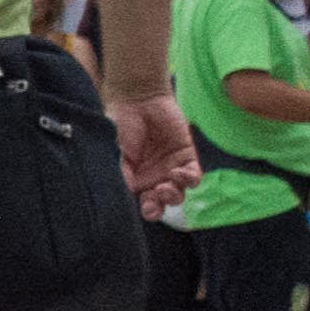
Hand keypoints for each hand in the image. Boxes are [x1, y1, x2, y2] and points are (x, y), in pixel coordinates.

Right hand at [111, 87, 193, 209]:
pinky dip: (188, 179)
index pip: (144, 203)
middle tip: (155, 195)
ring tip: (165, 185)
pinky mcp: (187, 156)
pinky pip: (193, 176)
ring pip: (179, 193)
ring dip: (173, 195)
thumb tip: (128, 194)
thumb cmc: (120, 125)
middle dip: (160, 206)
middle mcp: (154, 178)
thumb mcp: (115, 152)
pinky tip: (177, 172)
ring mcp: (171, 168)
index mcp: (136, 180)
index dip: (147, 210)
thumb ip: (122, 174)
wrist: (137, 100)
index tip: (146, 209)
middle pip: (162, 202)